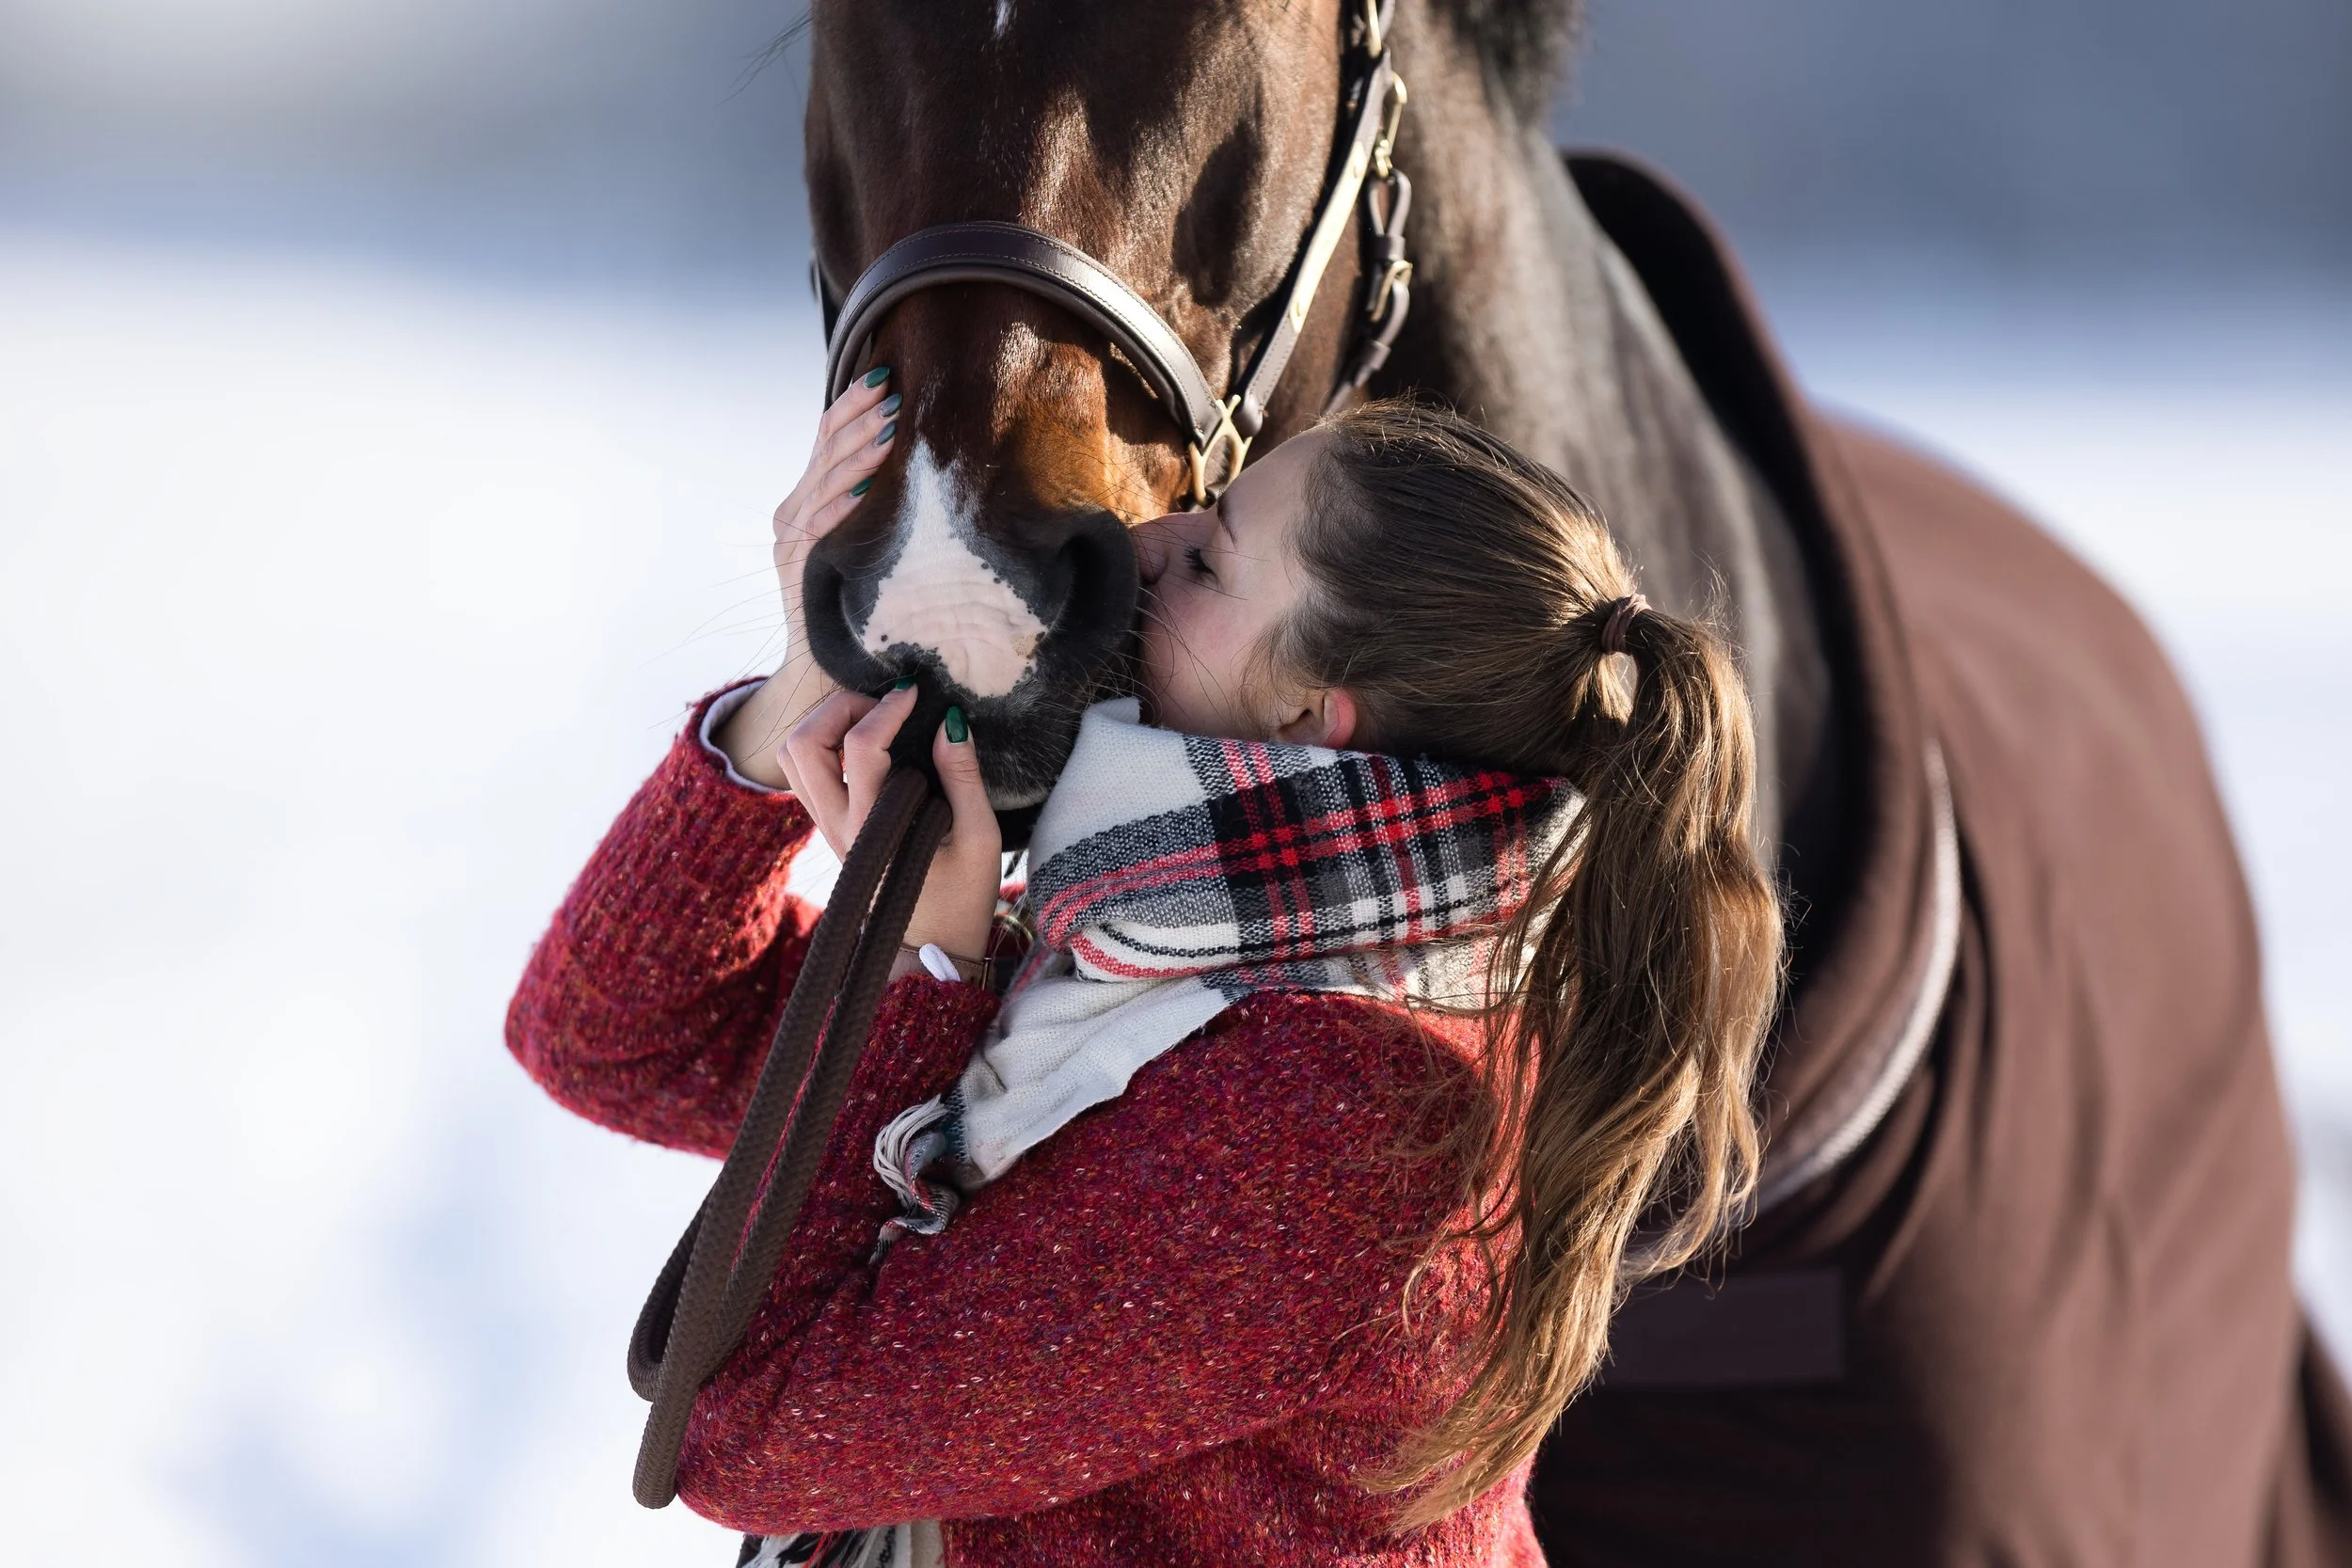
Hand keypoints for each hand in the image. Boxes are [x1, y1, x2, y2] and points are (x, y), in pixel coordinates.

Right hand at [716, 368, 899, 785]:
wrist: (827, 674)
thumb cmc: (864, 609)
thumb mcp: (868, 546)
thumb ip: (877, 507)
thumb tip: (922, 460)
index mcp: (807, 501)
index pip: (828, 436)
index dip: (854, 402)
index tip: (889, 373)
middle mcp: (792, 514)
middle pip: (826, 446)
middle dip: (863, 414)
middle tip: (897, 389)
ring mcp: (791, 540)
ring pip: (825, 479)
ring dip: (859, 451)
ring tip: (892, 426)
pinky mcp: (798, 568)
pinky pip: (820, 526)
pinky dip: (842, 503)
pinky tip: (866, 487)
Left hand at [777, 685, 1001, 966]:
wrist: (931, 946)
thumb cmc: (963, 896)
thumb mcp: (981, 837)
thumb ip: (964, 777)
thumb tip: (950, 721)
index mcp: (874, 830)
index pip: (860, 747)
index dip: (887, 708)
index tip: (915, 693)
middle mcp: (837, 827)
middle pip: (803, 745)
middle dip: (841, 707)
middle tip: (885, 704)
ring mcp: (826, 828)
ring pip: (792, 758)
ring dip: (824, 724)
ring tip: (872, 718)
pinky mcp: (828, 827)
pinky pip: (804, 773)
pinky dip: (825, 743)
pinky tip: (867, 742)